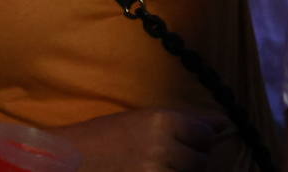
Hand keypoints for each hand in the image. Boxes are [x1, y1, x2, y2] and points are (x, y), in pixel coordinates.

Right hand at [51, 108, 226, 171]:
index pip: (205, 134)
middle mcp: (164, 150)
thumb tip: (223, 123)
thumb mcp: (139, 120)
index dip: (194, 140)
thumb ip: (183, 122)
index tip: (180, 142)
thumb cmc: (98, 140)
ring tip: (148, 167)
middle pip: (201, 161)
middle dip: (187, 161)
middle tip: (159, 159)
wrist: (64, 166)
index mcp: (162, 122)